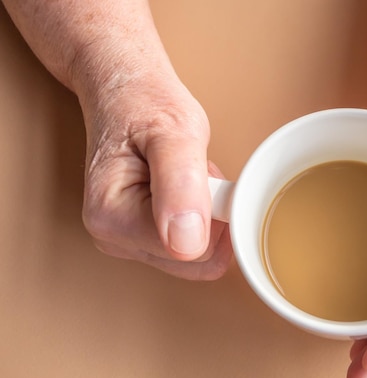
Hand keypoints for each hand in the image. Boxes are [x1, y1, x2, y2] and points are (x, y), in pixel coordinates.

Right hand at [80, 73, 232, 279]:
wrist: (124, 91)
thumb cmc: (144, 103)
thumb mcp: (174, 132)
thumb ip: (181, 186)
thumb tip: (187, 244)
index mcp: (113, 217)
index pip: (195, 251)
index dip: (216, 216)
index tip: (208, 178)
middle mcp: (113, 237)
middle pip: (196, 259)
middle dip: (211, 218)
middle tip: (197, 175)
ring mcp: (126, 240)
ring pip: (196, 254)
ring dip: (207, 216)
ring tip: (189, 177)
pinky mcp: (141, 236)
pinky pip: (190, 244)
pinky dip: (200, 216)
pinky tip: (186, 187)